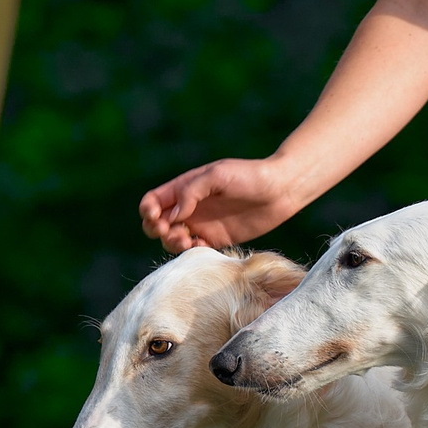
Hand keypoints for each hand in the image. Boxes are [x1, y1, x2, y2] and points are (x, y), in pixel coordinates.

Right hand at [138, 156, 306, 252]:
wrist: (280, 190)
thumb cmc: (248, 176)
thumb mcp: (217, 175)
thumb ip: (191, 192)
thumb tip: (173, 215)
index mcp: (184, 188)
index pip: (153, 202)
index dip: (148, 211)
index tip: (157, 216)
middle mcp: (189, 208)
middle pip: (157, 224)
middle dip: (156, 230)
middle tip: (171, 230)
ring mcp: (202, 225)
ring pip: (173, 240)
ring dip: (172, 242)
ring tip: (188, 239)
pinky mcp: (217, 239)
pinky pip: (194, 251)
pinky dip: (191, 252)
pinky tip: (201, 245)